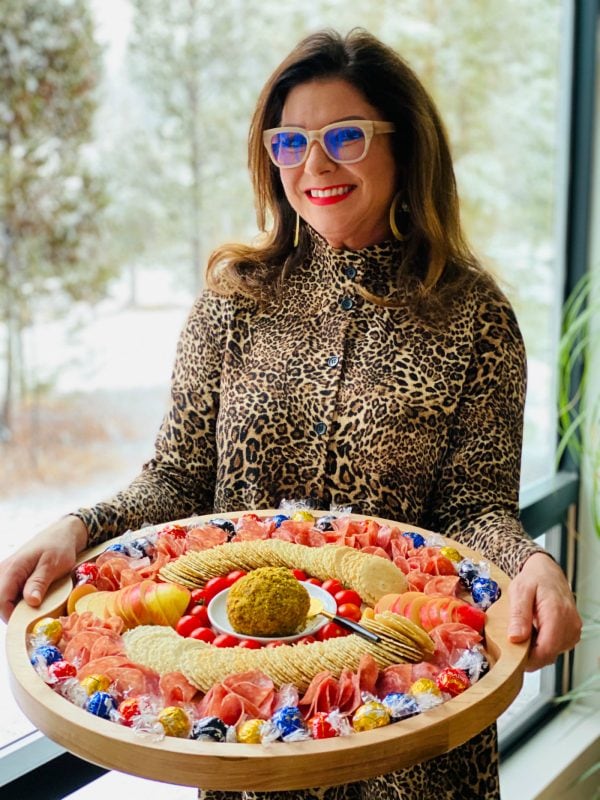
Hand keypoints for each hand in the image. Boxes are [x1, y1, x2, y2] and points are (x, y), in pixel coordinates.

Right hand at [0, 515, 87, 622]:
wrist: (62, 533)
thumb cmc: (59, 547)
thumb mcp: (53, 565)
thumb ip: (39, 582)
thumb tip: (31, 602)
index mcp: (12, 570)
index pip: (0, 602)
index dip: (12, 616)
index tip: (29, 623)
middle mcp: (3, 571)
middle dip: (14, 613)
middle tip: (35, 616)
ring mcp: (5, 574)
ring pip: (3, 599)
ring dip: (17, 606)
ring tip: (37, 604)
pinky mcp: (11, 577)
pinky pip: (9, 594)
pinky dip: (19, 600)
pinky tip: (34, 598)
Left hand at [507, 552, 581, 670]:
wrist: (547, 572)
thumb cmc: (533, 579)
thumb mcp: (519, 591)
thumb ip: (518, 615)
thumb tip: (515, 638)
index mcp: (557, 614)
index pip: (546, 650)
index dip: (528, 659)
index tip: (513, 657)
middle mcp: (570, 624)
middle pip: (549, 654)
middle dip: (530, 654)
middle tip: (515, 639)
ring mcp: (573, 630)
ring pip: (552, 653)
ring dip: (536, 649)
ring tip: (526, 630)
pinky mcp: (572, 632)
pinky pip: (556, 647)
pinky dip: (544, 644)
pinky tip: (535, 631)